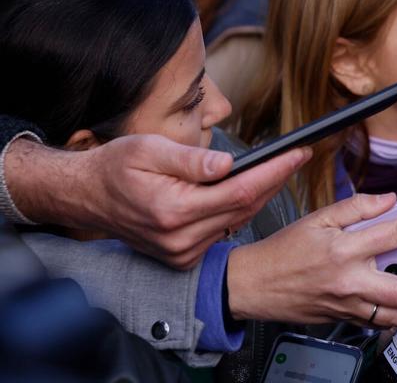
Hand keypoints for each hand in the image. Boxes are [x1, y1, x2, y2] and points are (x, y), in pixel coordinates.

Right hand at [6, 135, 308, 268]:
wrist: (86, 197)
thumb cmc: (115, 167)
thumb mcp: (148, 150)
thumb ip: (191, 160)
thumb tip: (229, 164)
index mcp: (173, 211)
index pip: (241, 190)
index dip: (275, 171)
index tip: (298, 153)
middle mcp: (180, 239)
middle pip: (246, 207)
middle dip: (276, 179)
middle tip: (298, 156)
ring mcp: (181, 252)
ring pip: (238, 219)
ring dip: (262, 194)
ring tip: (282, 167)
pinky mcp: (182, 257)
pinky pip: (224, 230)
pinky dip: (241, 209)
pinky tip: (253, 189)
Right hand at [227, 193, 396, 325]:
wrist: (252, 285)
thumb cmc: (282, 251)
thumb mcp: (318, 217)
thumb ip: (358, 207)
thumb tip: (390, 200)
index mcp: (346, 250)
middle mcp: (350, 281)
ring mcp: (347, 305)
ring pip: (395, 316)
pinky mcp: (342, 320)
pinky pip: (376, 323)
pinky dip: (394, 315)